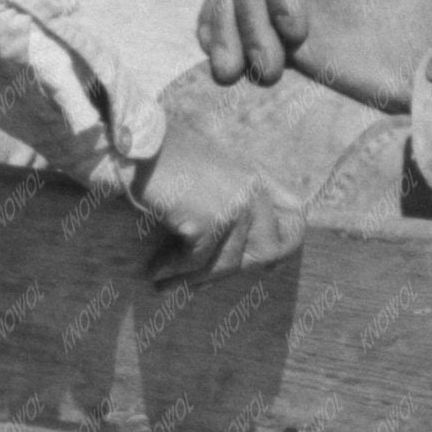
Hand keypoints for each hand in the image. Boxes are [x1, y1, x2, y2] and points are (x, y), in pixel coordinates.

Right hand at [128, 120, 306, 283]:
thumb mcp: (213, 175)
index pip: (297, 214)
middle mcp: (253, 190)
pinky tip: (153, 271)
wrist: (134, 147)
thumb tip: (265, 262)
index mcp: (256, 177)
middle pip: (266, 251)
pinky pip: (197, 261)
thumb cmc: (163, 161)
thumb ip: (236, 203)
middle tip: (195, 283)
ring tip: (165, 284)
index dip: (287, 243)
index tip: (268, 266)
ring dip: (192, 279)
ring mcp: (235, 205)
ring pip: (227, 264)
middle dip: (227, 273)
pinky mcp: (211, 220)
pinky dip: (171, 269)